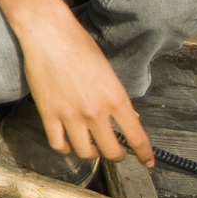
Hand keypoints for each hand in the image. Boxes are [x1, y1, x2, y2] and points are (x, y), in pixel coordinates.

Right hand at [15, 4, 154, 165]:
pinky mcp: (48, 114)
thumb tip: (130, 119)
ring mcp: (71, 115)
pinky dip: (66, 148)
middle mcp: (95, 111)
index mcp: (116, 98)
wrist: (49, 34)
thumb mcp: (108, 71)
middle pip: (112, 151)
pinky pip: (58, 144)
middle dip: (118, 155)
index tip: (147, 162)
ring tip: (92, 147)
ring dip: (92, 153)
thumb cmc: (80, 46)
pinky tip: (69, 143)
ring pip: (86, 152)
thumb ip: (119, 99)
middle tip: (117, 152)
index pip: (136, 137)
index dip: (145, 154)